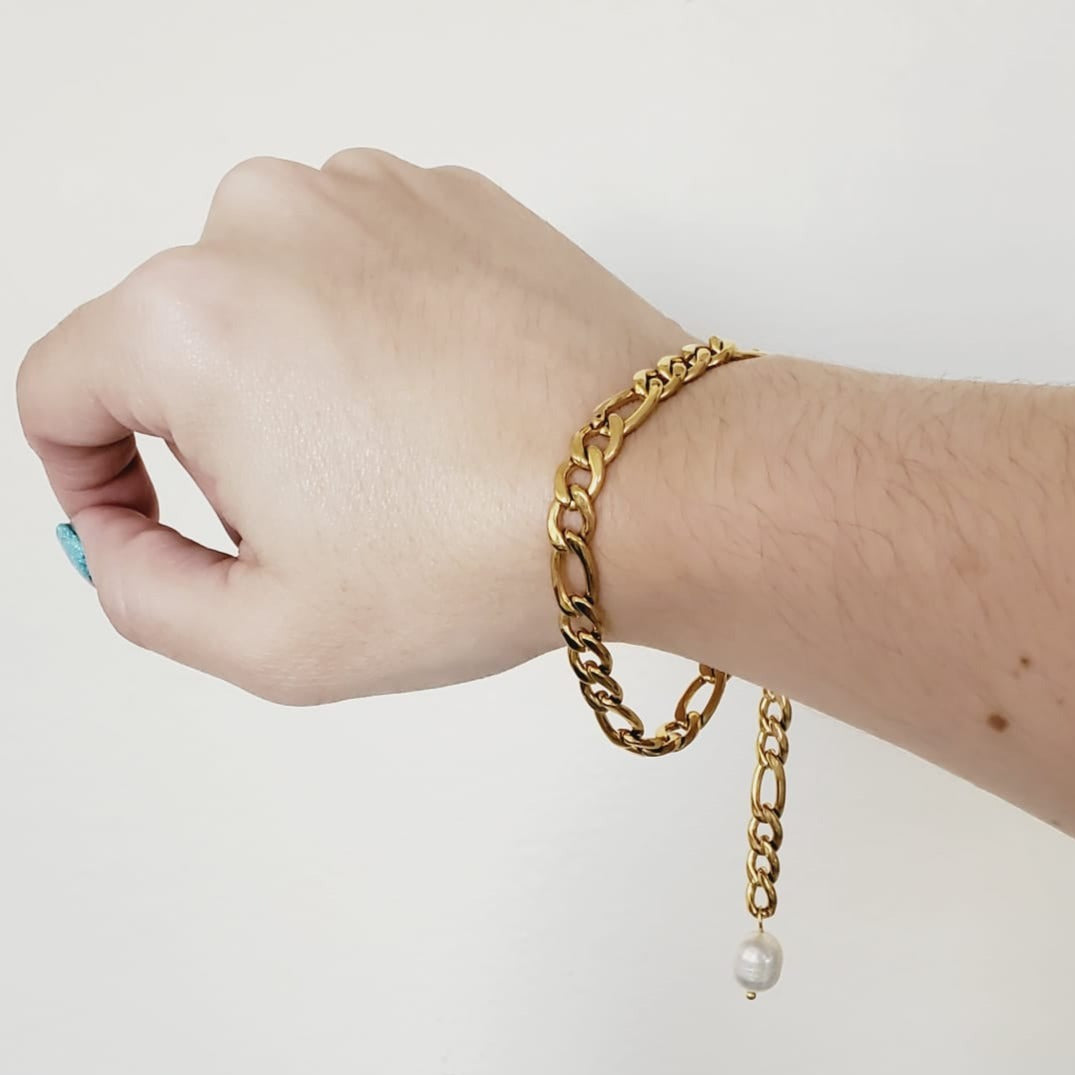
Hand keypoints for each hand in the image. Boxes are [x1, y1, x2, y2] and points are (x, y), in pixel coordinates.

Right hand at [17, 150, 690, 702]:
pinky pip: (361, 267)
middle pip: (173, 344)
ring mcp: (368, 194)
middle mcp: (265, 222)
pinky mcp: (449, 197)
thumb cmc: (474, 560)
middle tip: (325, 514)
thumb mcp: (268, 638)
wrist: (650, 485)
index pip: (62, 387)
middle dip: (217, 439)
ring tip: (398, 459)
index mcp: (189, 319)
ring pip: (269, 300)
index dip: (90, 476)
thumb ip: (142, 592)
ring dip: (298, 379)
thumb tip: (116, 538)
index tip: (155, 526)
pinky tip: (446, 402)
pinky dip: (376, 332)